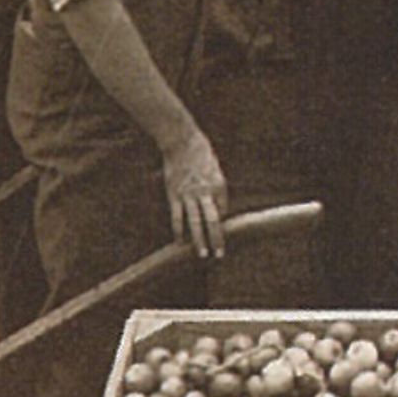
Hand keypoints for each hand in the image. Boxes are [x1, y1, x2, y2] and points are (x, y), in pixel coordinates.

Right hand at [160, 127, 227, 257]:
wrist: (182, 142)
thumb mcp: (215, 168)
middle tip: (220, 254)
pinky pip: (177, 217)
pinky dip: (178, 231)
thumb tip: (217, 205)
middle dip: (217, 239)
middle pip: (213, 221)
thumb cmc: (200, 153)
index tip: (218, 230)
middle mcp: (206, 192)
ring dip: (199, 240)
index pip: (223, 210)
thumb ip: (216, 188)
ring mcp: (189, 195)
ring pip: (195, 222)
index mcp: (219, 185)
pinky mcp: (174, 195)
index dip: (221, 221)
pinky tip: (180, 242)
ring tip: (203, 254)